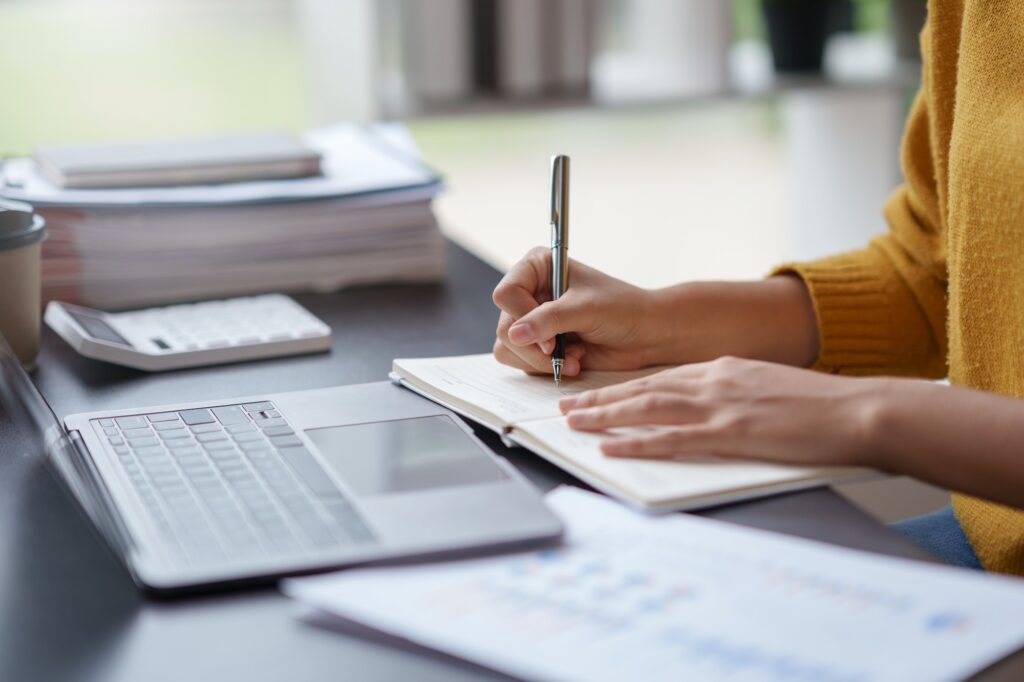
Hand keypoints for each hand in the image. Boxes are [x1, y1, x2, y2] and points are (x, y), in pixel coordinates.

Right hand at [492, 247, 663, 377]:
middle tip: (558, 352)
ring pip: (508, 348)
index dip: (522, 318)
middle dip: (534, 347)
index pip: (506, 294)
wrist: (646, 334)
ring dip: (540, 360)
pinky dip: (544, 367)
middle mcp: (529, 291)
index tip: (549, 337)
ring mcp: (531, 319)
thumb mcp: (586, 309)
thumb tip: (513, 334)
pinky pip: (520, 362)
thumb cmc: (623, 309)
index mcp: (537, 267)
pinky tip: (572, 360)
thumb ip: (549, 320)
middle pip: (505, 326)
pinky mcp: (537, 343)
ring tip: (573, 356)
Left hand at [559, 356, 879, 466]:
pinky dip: (638, 442)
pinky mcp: (733, 432)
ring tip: (575, 423)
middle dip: (603, 398)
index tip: (599, 394)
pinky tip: (613, 447)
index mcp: (725, 368)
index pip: (663, 376)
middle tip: (568, 407)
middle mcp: (716, 379)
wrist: (860, 409)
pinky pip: (673, 438)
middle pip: (646, 388)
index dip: (626, 387)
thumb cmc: (823, 405)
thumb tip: (716, 408)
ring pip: (649, 408)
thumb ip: (737, 393)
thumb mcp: (770, 387)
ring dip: (607, 416)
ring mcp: (723, 405)